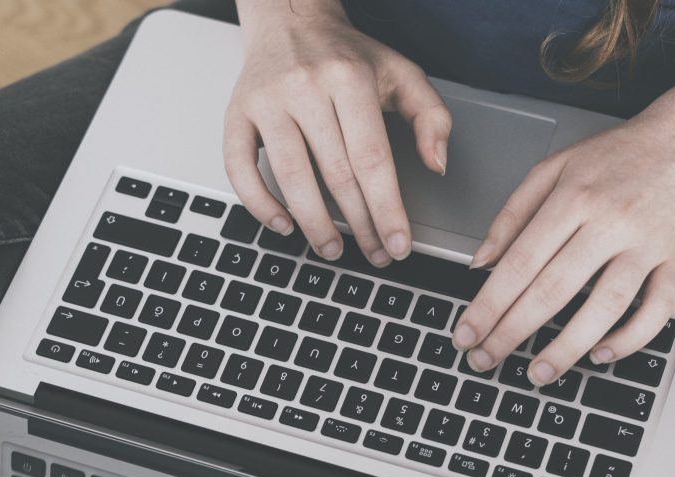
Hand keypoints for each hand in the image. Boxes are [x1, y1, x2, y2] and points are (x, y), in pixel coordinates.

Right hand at [225, 0, 450, 265]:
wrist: (289, 19)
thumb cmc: (346, 55)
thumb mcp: (400, 73)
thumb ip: (431, 115)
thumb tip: (437, 164)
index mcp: (349, 78)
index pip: (372, 158)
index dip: (386, 208)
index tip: (398, 244)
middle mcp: (304, 87)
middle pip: (336, 174)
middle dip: (359, 225)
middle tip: (374, 255)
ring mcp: (266, 101)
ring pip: (291, 177)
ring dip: (313, 224)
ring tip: (332, 249)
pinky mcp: (237, 113)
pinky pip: (240, 167)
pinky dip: (259, 203)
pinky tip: (282, 224)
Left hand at [453, 120, 674, 385]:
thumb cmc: (617, 156)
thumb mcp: (554, 168)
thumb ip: (513, 214)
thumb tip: (481, 263)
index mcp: (574, 197)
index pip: (521, 262)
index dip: (489, 305)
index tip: (466, 334)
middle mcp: (611, 221)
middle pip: (554, 288)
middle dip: (513, 332)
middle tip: (485, 360)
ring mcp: (648, 243)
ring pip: (606, 305)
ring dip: (568, 347)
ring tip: (537, 374)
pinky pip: (658, 308)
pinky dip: (631, 338)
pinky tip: (601, 354)